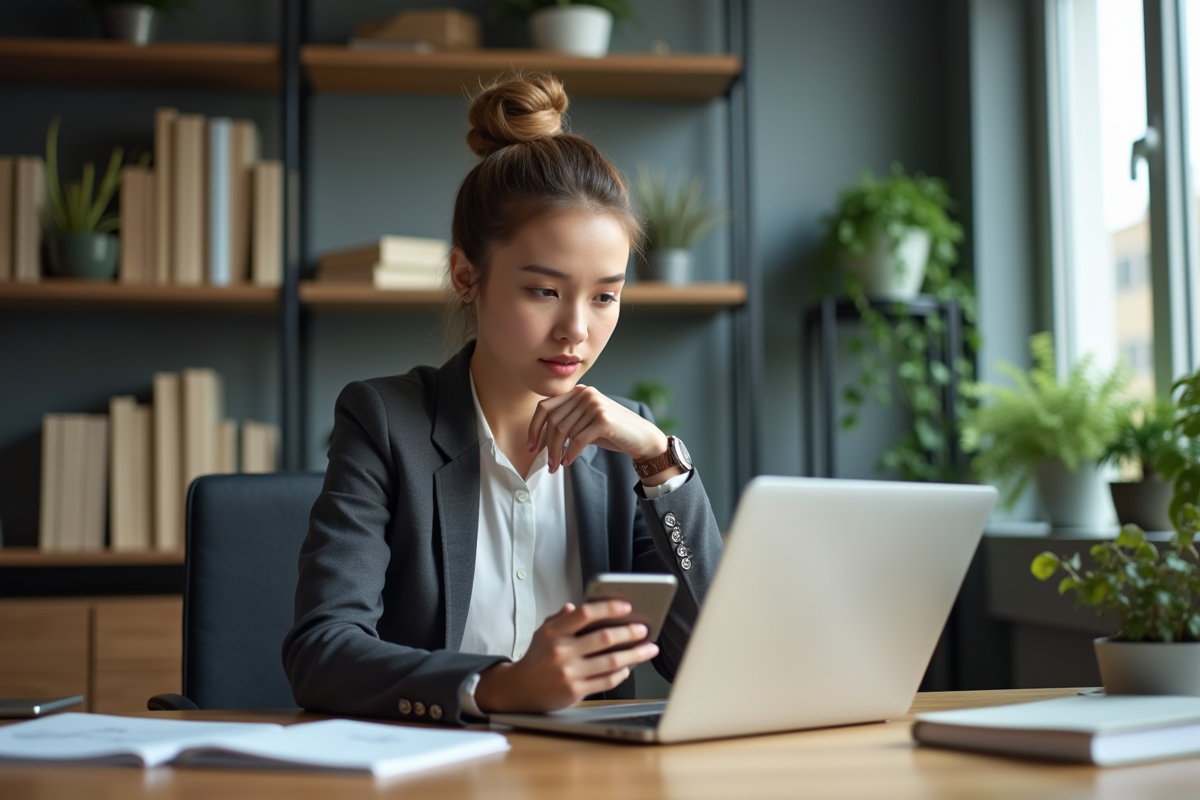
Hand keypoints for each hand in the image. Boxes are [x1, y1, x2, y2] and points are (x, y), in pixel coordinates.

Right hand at [473, 600, 659, 713]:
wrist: (519, 689)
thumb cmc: (537, 657)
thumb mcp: (543, 632)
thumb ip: (561, 618)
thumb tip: (576, 606)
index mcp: (553, 632)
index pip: (584, 614)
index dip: (608, 608)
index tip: (626, 606)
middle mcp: (561, 651)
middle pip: (603, 638)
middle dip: (629, 632)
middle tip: (643, 629)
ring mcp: (569, 673)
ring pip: (610, 662)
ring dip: (634, 654)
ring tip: (648, 649)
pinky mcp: (575, 691)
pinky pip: (606, 681)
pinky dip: (621, 674)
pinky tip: (628, 667)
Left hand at [527, 385, 666, 472]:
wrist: (643, 438)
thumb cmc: (612, 433)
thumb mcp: (586, 422)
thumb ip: (567, 422)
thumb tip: (538, 438)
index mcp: (579, 391)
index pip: (545, 406)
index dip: (534, 428)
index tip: (530, 446)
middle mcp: (586, 394)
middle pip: (553, 421)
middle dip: (546, 446)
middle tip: (547, 464)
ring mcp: (595, 405)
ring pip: (564, 432)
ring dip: (556, 453)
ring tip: (556, 467)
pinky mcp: (603, 420)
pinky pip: (578, 440)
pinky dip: (570, 453)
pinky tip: (568, 462)